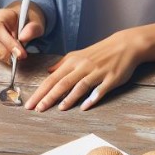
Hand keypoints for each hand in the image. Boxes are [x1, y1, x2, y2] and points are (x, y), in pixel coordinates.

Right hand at [0, 3, 43, 63]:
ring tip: (19, 47)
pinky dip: (10, 57)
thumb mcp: (36, 20)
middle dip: (14, 52)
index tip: (22, 54)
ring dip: (12, 55)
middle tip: (24, 52)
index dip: (8, 43)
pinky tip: (14, 49)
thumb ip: (33, 28)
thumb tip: (23, 38)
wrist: (21, 19)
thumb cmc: (27, 19)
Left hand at [24, 30, 140, 111]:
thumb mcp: (78, 55)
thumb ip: (62, 64)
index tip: (30, 103)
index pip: (52, 79)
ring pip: (80, 86)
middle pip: (62, 83)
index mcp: (72, 62)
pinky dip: (92, 97)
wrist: (124, 45)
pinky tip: (85, 106)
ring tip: (59, 109)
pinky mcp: (111, 78)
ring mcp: (97, 72)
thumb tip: (48, 71)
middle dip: (49, 97)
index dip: (40, 91)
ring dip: (69, 98)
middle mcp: (82, 67)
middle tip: (38, 109)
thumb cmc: (100, 52)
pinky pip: (100, 89)